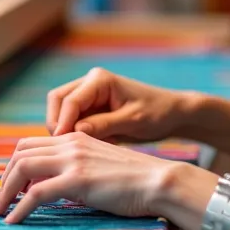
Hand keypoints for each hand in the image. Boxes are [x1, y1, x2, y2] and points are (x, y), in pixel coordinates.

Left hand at [0, 131, 203, 223]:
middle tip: (1, 200)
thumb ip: (77, 171)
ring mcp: (72, 160)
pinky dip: (19, 208)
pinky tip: (13, 220)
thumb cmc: (136, 180)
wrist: (159, 181)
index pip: (31, 144)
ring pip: (22, 169)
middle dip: (5, 177)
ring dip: (5, 192)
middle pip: (20, 153)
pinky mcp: (77, 180)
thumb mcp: (100, 167)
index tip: (12, 186)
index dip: (16, 164)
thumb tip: (56, 189)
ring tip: (0, 212)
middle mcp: (70, 143)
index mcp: (76, 138)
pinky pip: (36, 193)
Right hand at [47, 67, 196, 142]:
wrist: (172, 114)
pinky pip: (72, 120)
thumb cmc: (158, 113)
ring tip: (84, 149)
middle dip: (58, 124)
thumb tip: (76, 131)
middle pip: (57, 100)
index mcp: (99, 80)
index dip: (63, 123)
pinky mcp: (91, 108)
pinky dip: (76, 134)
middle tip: (67, 149)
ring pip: (61, 111)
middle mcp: (89, 83)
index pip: (69, 101)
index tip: (64, 146)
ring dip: (66, 130)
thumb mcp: (133, 121)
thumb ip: (104, 124)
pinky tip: (93, 147)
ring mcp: (89, 95)